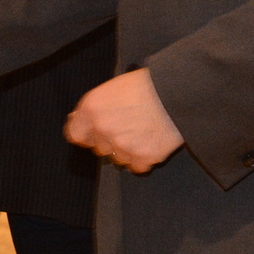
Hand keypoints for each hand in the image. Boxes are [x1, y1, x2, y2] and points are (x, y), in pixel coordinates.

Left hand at [65, 68, 182, 172]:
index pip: (76, 134)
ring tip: (144, 131)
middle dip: (111, 141)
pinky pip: (138, 167)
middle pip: (99, 148)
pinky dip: (145, 158)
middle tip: (129, 127)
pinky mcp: (143, 157)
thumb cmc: (147, 86)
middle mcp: (103, 128)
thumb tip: (79, 119)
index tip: (95, 134)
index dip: (87, 134)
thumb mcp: (112, 88)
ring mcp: (122, 145)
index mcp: (91, 107)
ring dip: (128, 150)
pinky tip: (153, 141)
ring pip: (118, 159)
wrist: (178, 93)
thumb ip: (95, 107)